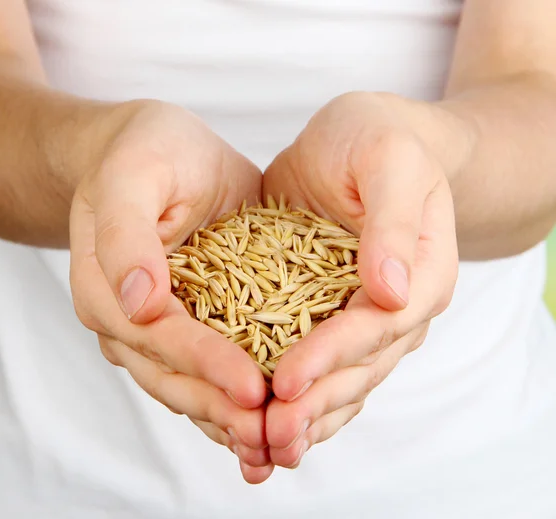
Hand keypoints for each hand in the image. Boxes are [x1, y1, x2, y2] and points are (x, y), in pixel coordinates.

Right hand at [69, 101, 272, 482]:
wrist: (152, 150)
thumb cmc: (143, 151)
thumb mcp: (134, 174)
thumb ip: (126, 235)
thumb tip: (138, 304)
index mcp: (107, 287)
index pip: (160, 338)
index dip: (206, 365)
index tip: (254, 389)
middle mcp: (127, 319)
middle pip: (174, 377)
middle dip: (222, 408)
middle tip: (274, 435)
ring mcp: (155, 327)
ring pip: (190, 386)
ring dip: (230, 420)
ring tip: (277, 445)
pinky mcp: (188, 321)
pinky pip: (208, 370)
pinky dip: (233, 400)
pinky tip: (268, 424)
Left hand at [262, 92, 458, 467]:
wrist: (366, 139)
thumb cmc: (380, 138)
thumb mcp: (389, 159)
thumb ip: (393, 221)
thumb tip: (392, 291)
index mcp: (422, 273)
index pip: (377, 326)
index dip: (332, 355)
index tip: (285, 381)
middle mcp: (399, 306)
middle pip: (361, 367)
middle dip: (315, 403)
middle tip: (270, 435)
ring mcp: (366, 315)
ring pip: (343, 379)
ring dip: (307, 416)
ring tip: (265, 447)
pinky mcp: (331, 312)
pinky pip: (321, 364)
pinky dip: (299, 396)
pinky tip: (266, 424)